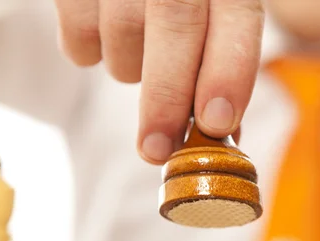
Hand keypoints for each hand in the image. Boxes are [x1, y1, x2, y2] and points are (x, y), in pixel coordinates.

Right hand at [54, 0, 264, 163]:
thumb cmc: (180, 7)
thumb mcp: (210, 24)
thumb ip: (218, 70)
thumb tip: (220, 135)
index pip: (238, 16)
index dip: (229, 71)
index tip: (216, 124)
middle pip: (176, 22)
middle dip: (168, 95)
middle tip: (157, 148)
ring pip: (123, 32)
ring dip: (129, 68)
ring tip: (139, 55)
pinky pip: (80, 34)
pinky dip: (89, 52)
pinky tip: (105, 36)